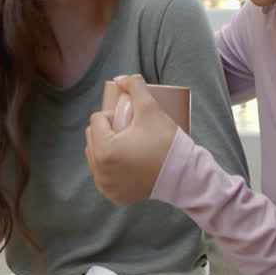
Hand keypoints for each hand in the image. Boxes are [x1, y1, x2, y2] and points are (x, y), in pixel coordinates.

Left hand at [85, 74, 178, 205]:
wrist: (183, 175)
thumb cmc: (166, 142)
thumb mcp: (151, 109)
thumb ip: (135, 87)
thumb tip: (119, 78)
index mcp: (104, 150)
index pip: (97, 120)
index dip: (112, 115)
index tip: (130, 121)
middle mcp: (100, 172)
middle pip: (92, 138)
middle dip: (106, 131)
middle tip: (128, 131)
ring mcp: (106, 186)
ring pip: (96, 157)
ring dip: (106, 148)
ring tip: (127, 145)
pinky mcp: (115, 196)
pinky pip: (104, 176)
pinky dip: (111, 169)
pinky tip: (126, 164)